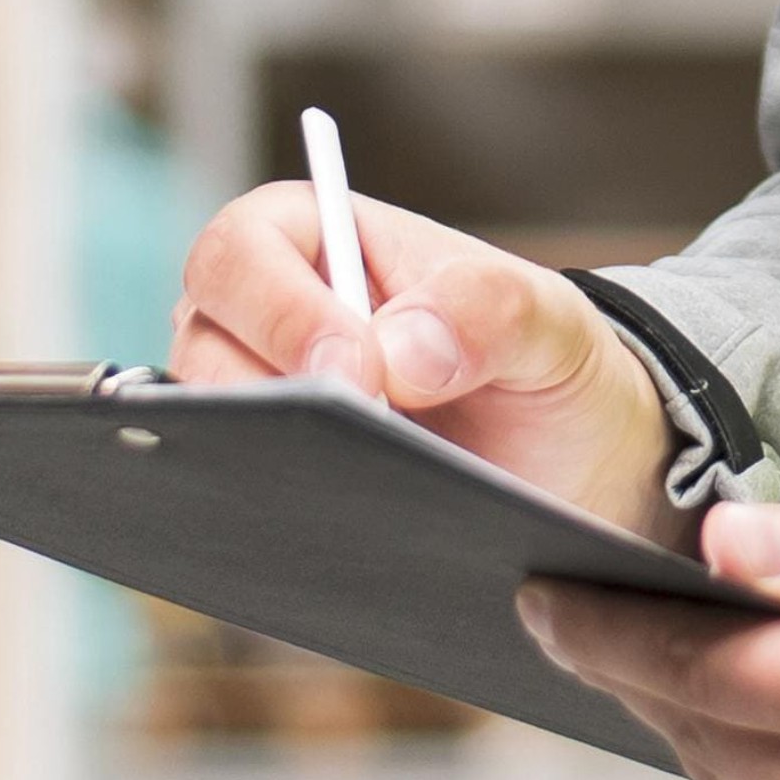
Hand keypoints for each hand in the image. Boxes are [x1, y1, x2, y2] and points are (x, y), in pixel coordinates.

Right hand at [170, 179, 686, 549]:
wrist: (578, 469)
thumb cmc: (551, 367)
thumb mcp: (553, 325)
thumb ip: (490, 312)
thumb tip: (398, 353)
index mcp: (320, 241)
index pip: (241, 249)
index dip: (279, 309)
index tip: (355, 373)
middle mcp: (269, 323)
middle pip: (201, 345)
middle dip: (263, 393)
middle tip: (356, 434)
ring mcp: (262, 410)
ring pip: (206, 433)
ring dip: (265, 461)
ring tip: (350, 492)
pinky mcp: (274, 489)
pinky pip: (237, 505)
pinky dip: (272, 519)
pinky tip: (335, 539)